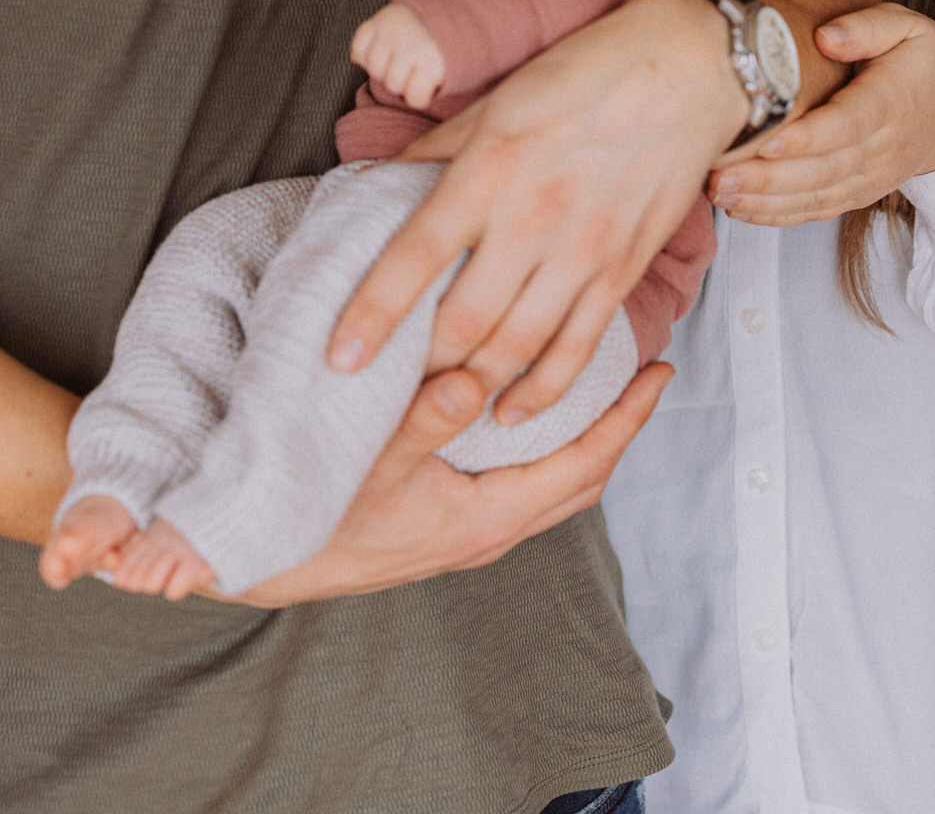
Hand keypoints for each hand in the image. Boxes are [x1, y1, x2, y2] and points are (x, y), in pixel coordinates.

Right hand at [222, 361, 673, 604]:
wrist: (273, 562)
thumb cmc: (321, 515)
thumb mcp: (370, 460)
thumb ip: (423, 419)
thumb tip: (473, 381)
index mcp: (489, 517)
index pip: (584, 463)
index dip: (628, 418)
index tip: (661, 372)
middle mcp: (493, 531)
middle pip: (583, 477)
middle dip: (619, 425)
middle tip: (646, 372)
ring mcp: (474, 534)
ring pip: (556, 485)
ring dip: (585, 437)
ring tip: (601, 384)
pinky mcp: (453, 526)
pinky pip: (525, 485)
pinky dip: (547, 447)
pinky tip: (533, 412)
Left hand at [328, 0, 745, 419]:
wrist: (689, 69)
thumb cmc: (586, 73)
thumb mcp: (497, 101)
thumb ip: (435, 153)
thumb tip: (376, 187)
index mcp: (489, 168)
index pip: (415, 255)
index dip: (371, 313)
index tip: (338, 358)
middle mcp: (533, 216)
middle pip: (462, 320)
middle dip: (419, 367)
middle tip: (386, 391)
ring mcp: (584, 250)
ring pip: (517, 345)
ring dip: (473, 386)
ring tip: (437, 409)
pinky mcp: (624, 269)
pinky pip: (579, 348)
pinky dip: (543, 392)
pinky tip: (512, 414)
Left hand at [708, 2, 934, 225]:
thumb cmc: (923, 61)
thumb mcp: (909, 27)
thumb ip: (868, 27)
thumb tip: (825, 35)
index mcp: (895, 99)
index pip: (850, 123)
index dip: (809, 138)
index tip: (768, 142)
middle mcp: (885, 146)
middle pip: (825, 169)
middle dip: (768, 178)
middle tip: (718, 176)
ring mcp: (873, 176)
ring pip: (817, 197)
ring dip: (765, 201)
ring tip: (717, 193)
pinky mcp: (860, 193)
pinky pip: (818, 210)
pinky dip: (778, 215)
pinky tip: (739, 210)